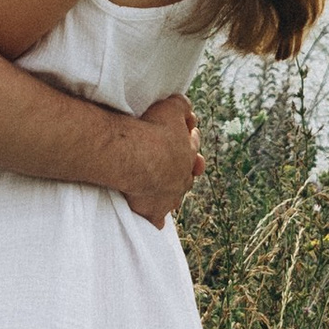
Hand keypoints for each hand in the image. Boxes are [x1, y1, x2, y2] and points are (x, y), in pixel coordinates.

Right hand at [117, 93, 204, 229]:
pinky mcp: (154, 211)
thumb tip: (188, 110)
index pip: (193, 147)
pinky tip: (154, 222)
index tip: (186, 138)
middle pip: (186, 176)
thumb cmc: (151, 129)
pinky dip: (155, 220)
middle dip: (182, 171)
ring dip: (169, 195)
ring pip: (174, 199)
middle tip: (173, 168)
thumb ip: (182, 106)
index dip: (189, 142)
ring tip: (161, 191)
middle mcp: (183, 178)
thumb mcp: (171, 107)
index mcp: (189, 153)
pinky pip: (156, 220)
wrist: (135, 157)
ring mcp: (170, 197)